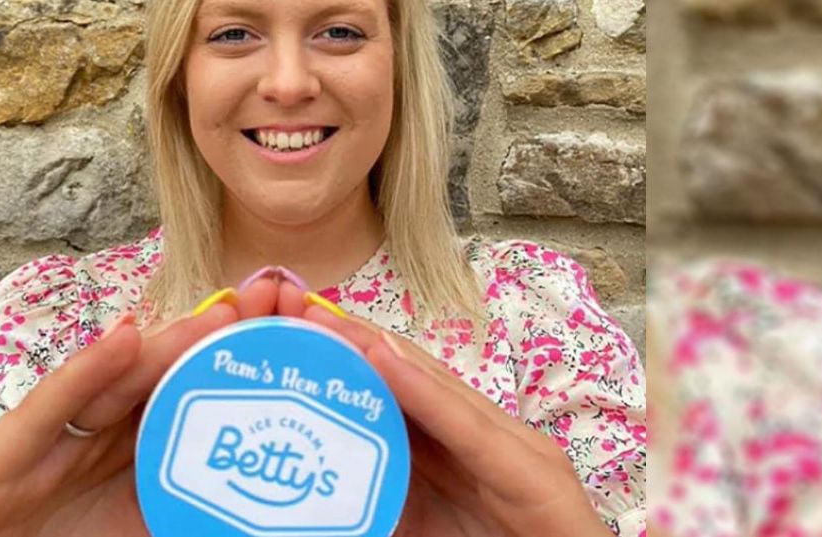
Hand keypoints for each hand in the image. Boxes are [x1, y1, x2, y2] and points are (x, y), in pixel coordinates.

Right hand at [0, 278, 288, 536]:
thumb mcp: (152, 531)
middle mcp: (105, 434)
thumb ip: (200, 514)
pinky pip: (56, 405)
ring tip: (223, 314)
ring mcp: (61, 436)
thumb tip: (275, 512)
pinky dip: (89, 371)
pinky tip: (126, 338)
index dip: (243, 364)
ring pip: (122, 381)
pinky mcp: (13, 447)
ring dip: (173, 343)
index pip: (198, 397)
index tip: (297, 331)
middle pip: (169, 375)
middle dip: (220, 336)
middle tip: (276, 299)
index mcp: (139, 452)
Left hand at [298, 305, 613, 536]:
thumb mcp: (417, 529)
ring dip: (376, 351)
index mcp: (456, 448)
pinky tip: (384, 361)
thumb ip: (375, 508)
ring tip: (325, 320)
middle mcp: (484, 435)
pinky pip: (468, 428)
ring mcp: (513, 447)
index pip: (395, 390)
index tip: (288, 329)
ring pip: (436, 388)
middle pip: (410, 376)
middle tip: (293, 306)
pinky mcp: (533, 472)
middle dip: (351, 340)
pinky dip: (423, 392)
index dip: (344, 356)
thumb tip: (319, 498)